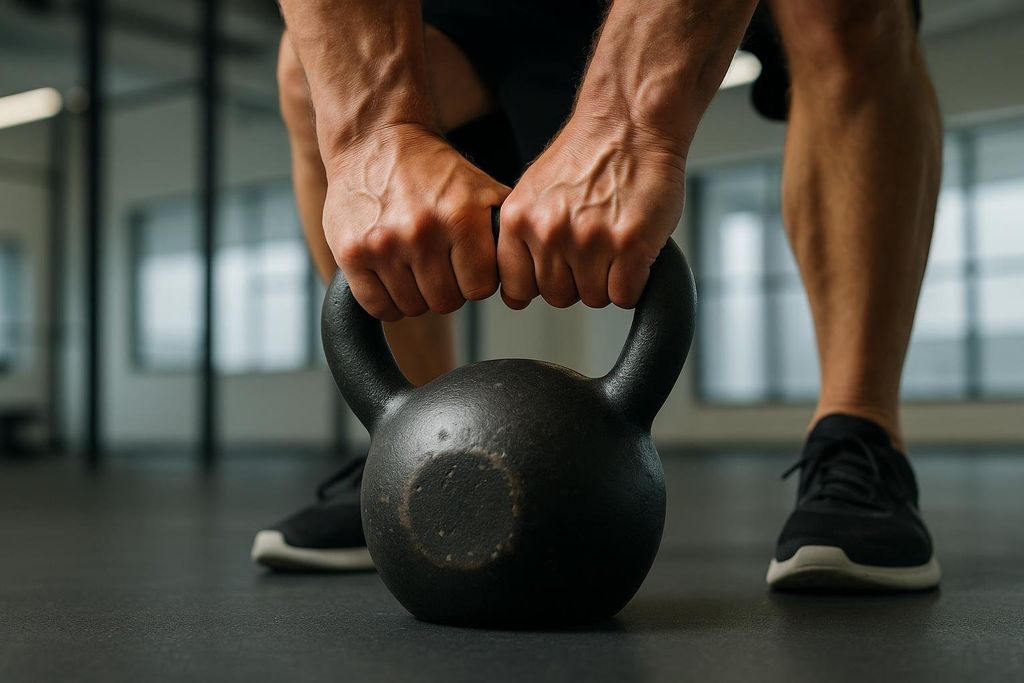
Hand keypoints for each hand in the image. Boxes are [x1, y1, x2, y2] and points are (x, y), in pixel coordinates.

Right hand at [324, 124, 509, 320]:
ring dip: (417, 294)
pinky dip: (388, 301)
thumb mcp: (480, 188)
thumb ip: (503, 228)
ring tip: (414, 266)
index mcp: (460, 216)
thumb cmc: (430, 169)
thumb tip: (525, 268)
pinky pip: (379, 307)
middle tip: (439, 265)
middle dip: (447, 288)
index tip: (467, 268)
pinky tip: (392, 277)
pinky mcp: (351, 253)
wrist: (375, 140)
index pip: (480, 288)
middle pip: (446, 302)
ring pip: (413, 307)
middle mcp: (421, 231)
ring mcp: (383, 244)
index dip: (476, 281)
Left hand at [498, 117, 685, 308]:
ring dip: (607, 280)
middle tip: (593, 248)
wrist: (630, 122)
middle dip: (577, 281)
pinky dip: (633, 282)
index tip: (555, 269)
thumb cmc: (588, 155)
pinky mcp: (630, 245)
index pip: (516, 290)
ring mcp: (590, 240)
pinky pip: (624, 296)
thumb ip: (522, 235)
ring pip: (593, 298)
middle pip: (558, 297)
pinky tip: (633, 251)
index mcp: (519, 219)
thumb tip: (517, 289)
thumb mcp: (533, 191)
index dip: (540, 283)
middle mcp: (549, 232)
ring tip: (614, 242)